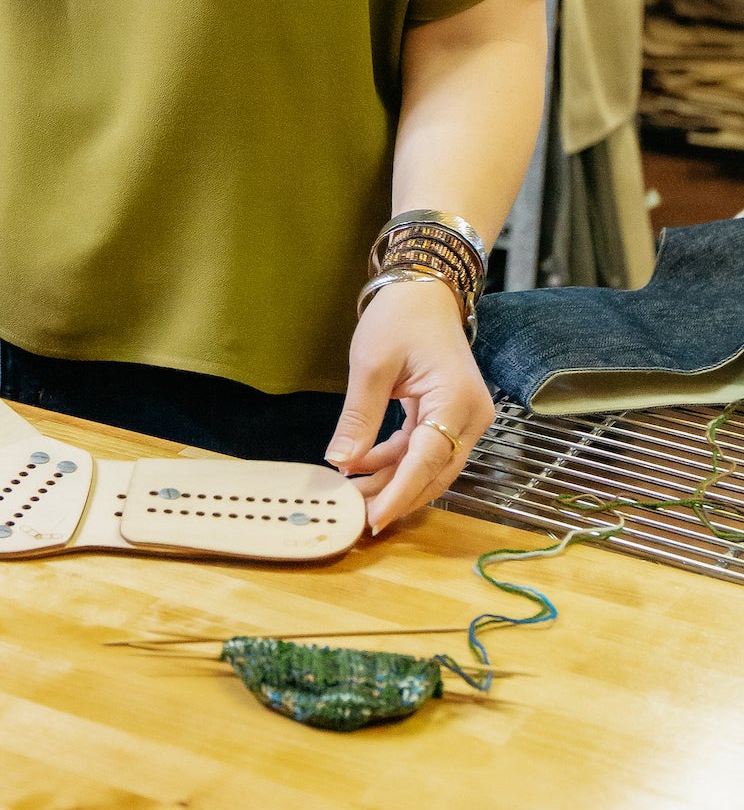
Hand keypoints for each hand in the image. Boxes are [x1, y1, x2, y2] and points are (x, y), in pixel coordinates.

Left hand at [325, 279, 493, 534]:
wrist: (424, 290)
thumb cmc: (400, 318)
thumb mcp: (371, 364)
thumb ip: (359, 417)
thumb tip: (340, 461)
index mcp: (456, 401)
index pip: (428, 461)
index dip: (400, 493)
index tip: (373, 519)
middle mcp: (470, 417)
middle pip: (434, 473)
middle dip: (395, 495)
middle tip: (355, 514)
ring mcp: (463, 418)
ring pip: (429, 466)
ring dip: (392, 481)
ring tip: (351, 494)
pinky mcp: (449, 416)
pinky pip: (423, 450)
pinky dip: (394, 461)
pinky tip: (362, 466)